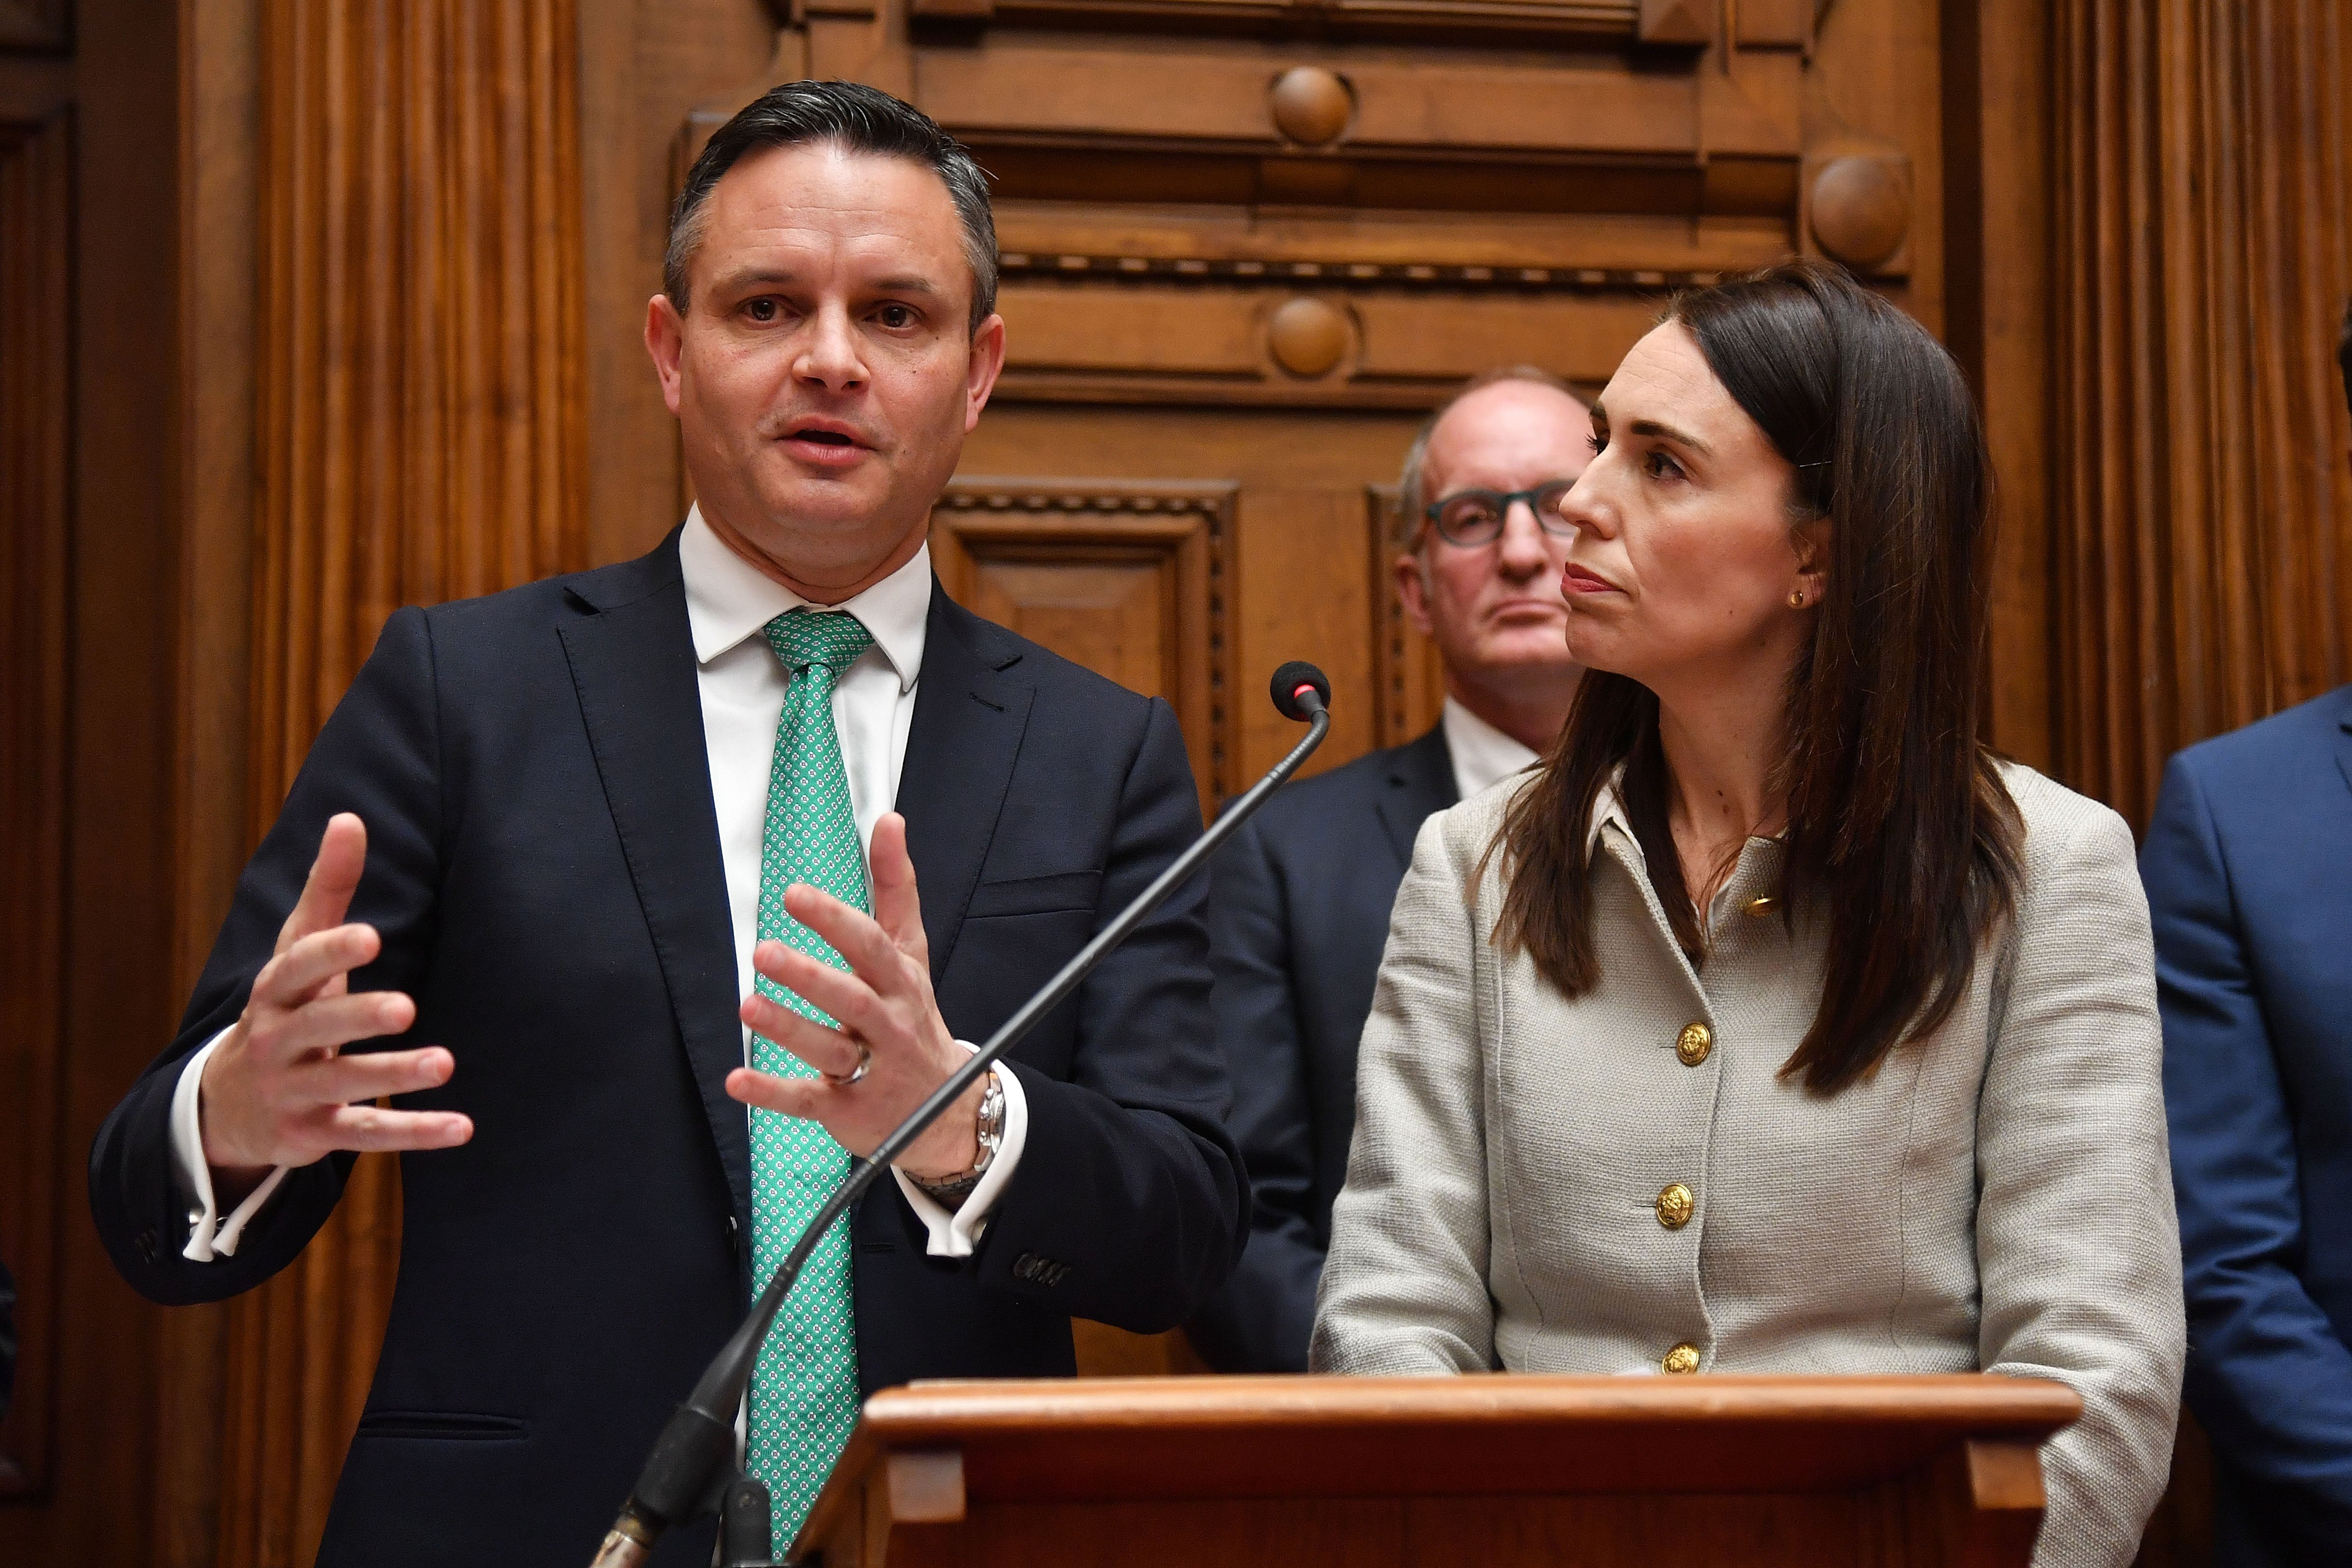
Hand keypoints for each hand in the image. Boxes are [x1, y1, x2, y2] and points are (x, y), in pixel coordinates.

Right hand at [199, 813, 473, 1196]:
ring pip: (344, 1084)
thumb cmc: (283, 1008)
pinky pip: (366, 1133)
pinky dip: (413, 1133)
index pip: (298, 968)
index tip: (370, 936)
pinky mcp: (315, 1133)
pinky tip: (462, 1127)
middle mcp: (277, 1041)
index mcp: (274, 992)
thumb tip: (349, 817)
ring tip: (446, 1064)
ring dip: (394, 1075)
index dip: (330, 953)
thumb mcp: (298, 951)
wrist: (228, 1104)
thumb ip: (327, 889)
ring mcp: (294, 1091)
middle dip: (357, 1016)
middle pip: (317, 1026)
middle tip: (406, 1007)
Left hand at [725, 812, 981, 1180]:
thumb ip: (896, 888)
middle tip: (765, 952)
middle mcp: (888, 1024)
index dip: (834, 921)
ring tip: (749, 1006)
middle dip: (810, 976)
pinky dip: (771, 1093)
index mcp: (900, 982)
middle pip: (852, 999)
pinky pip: (807, 1100)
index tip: (795, 895)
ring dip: (789, 1029)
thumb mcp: (911, 952)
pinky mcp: (846, 1109)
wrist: (947, 1108)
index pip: (871, 946)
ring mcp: (870, 1070)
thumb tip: (889, 821)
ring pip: (829, 1050)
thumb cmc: (913, 1015)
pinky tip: (736, 1079)